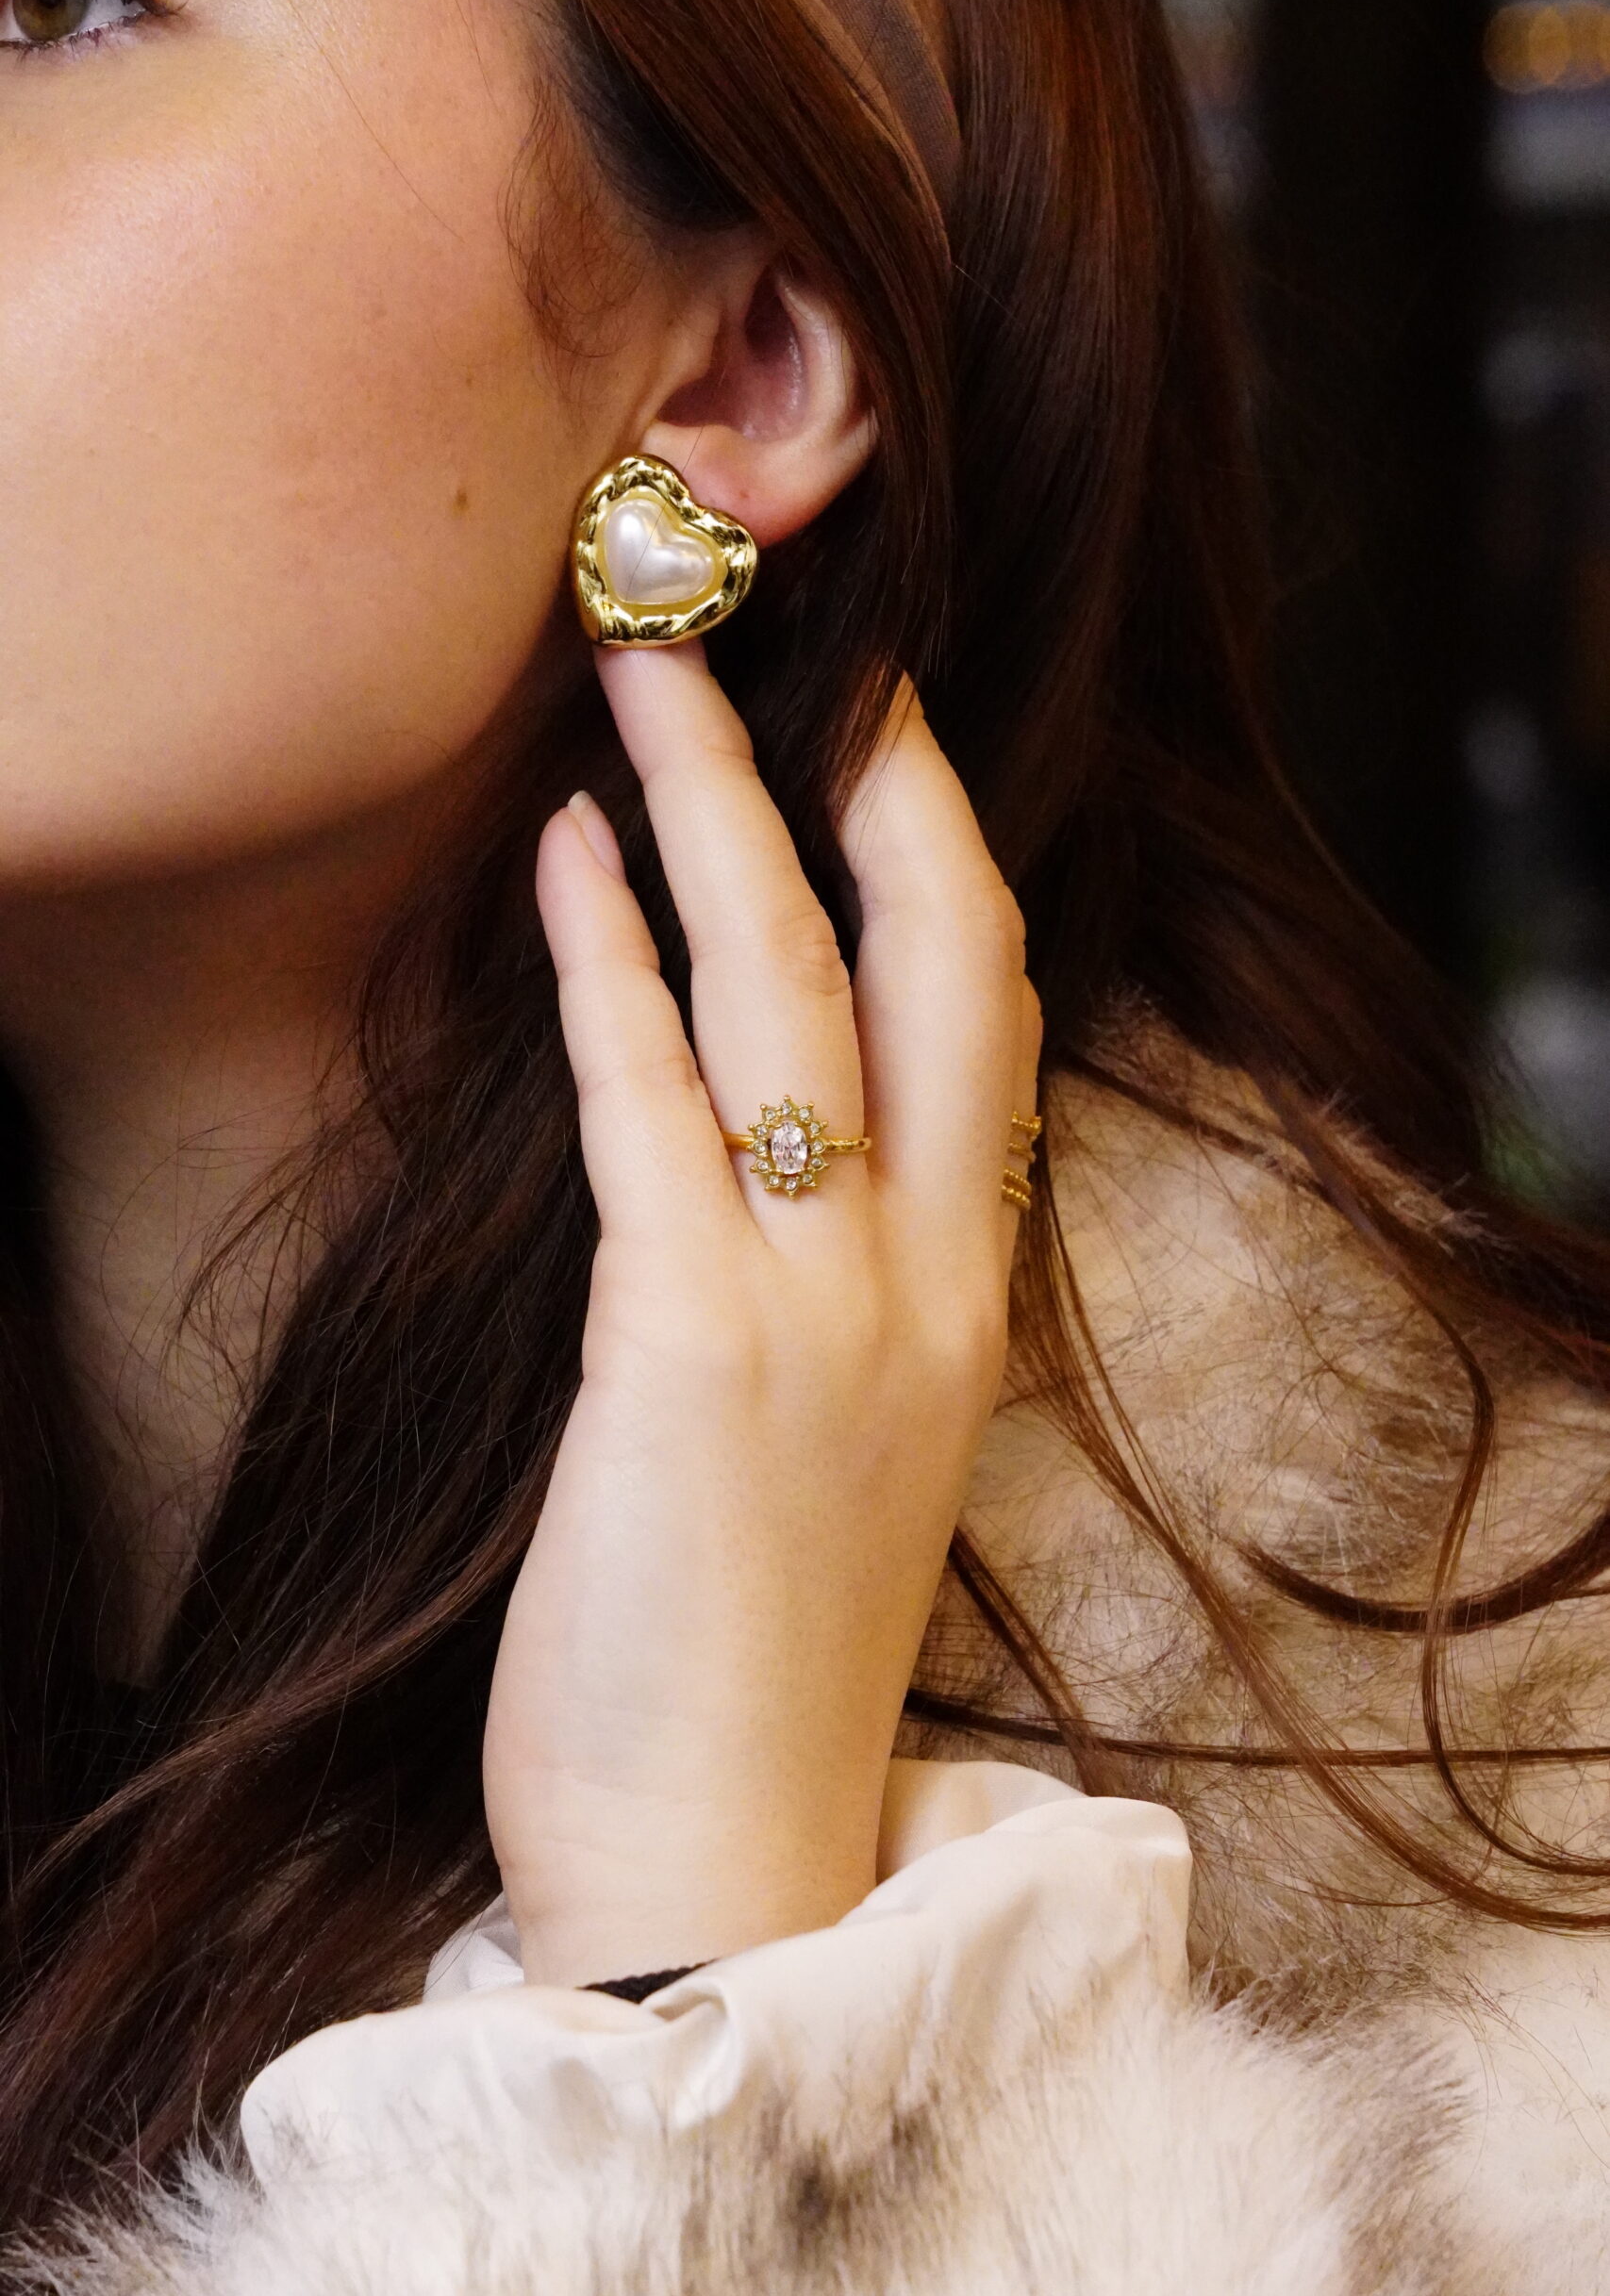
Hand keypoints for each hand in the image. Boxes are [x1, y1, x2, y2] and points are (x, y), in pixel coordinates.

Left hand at [484, 640, 1040, 1987]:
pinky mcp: (690, 1345)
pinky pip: (652, 1104)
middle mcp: (925, 1278)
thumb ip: (836, 1284)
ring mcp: (823, 1306)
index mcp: (968, 1298)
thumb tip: (755, 1139)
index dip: (948, 856)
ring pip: (790, 995)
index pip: (994, 1022)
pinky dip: (607, 964)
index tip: (889, 735)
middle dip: (865, 780)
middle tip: (790, 644)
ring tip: (640, 684)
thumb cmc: (756, 1653)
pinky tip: (565, 860)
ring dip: (712, 813)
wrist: (719, 1858)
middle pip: (933, 961)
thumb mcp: (848, 1443)